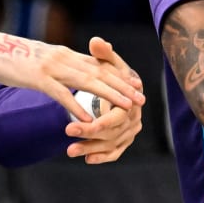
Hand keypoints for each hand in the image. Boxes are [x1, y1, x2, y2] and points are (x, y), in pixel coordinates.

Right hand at [0, 32, 145, 121]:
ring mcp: (50, 67)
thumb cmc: (7, 56)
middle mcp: (62, 57)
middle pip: (99, 72)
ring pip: (87, 81)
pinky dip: (76, 106)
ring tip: (126, 107)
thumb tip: (67, 75)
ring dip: (110, 95)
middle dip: (122, 86)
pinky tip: (88, 120)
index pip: (98, 64)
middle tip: (141, 98)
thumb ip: (55, 66)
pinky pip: (61, 94)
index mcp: (63, 53)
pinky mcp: (35, 78)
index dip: (119, 74)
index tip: (136, 84)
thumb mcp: (38, 59)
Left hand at [65, 37, 145, 162]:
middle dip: (89, 133)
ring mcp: (131, 132)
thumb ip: (103, 55)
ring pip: (111, 144)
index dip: (100, 119)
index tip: (75, 121)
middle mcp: (135, 118)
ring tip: (69, 151)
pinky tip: (86, 160)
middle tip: (68, 133)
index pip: (118, 114)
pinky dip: (102, 157)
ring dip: (90, 148)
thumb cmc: (111, 74)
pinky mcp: (124, 141)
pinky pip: (115, 153)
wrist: (120, 89)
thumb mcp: (109, 63)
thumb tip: (96, 42)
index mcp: (133, 100)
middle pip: (113, 130)